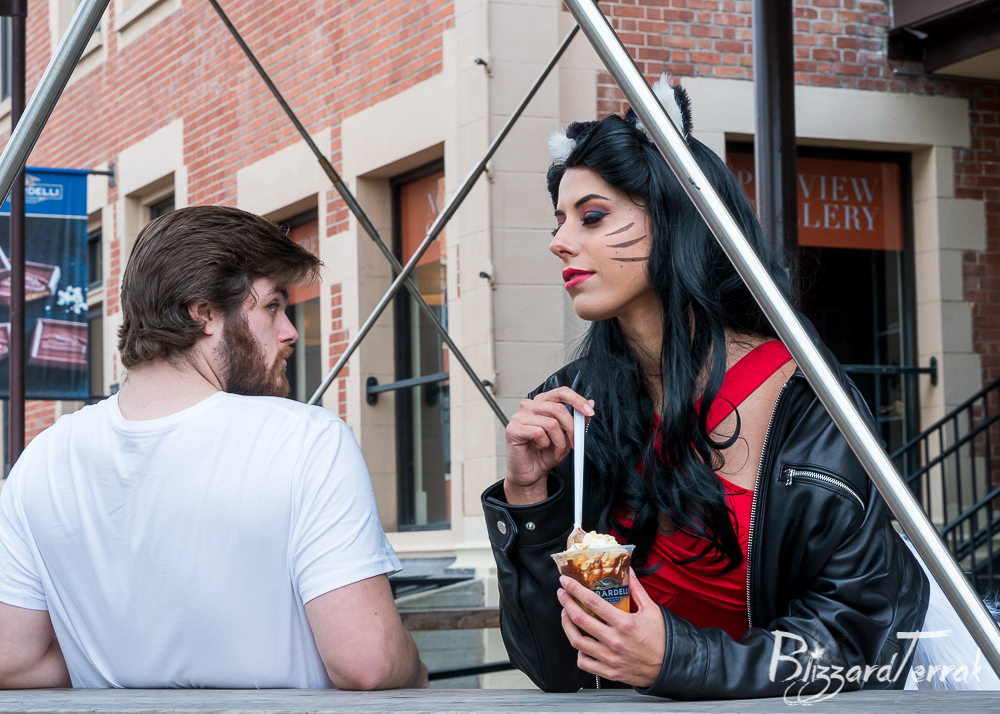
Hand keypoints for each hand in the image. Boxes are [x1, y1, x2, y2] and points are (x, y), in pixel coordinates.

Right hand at [504, 387, 593, 504]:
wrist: (531, 472)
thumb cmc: (545, 453)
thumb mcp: (567, 437)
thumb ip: (577, 420)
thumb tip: (590, 403)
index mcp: (542, 403)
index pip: (561, 392)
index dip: (577, 400)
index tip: (589, 411)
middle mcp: (529, 406)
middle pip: (558, 408)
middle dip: (571, 429)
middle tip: (574, 442)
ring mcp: (519, 416)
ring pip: (551, 423)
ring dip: (559, 442)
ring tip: (556, 450)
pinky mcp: (513, 429)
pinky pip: (538, 433)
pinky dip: (545, 444)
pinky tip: (540, 448)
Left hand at [557, 569, 664, 688]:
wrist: (670, 667)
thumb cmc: (661, 639)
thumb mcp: (652, 610)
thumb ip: (637, 590)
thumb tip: (628, 572)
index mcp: (624, 623)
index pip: (592, 602)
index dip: (575, 589)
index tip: (566, 582)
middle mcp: (614, 641)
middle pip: (579, 619)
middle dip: (566, 603)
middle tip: (562, 594)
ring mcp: (610, 658)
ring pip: (577, 641)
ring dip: (566, 624)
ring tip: (565, 614)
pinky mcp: (609, 671)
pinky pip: (584, 662)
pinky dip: (578, 651)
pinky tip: (579, 641)